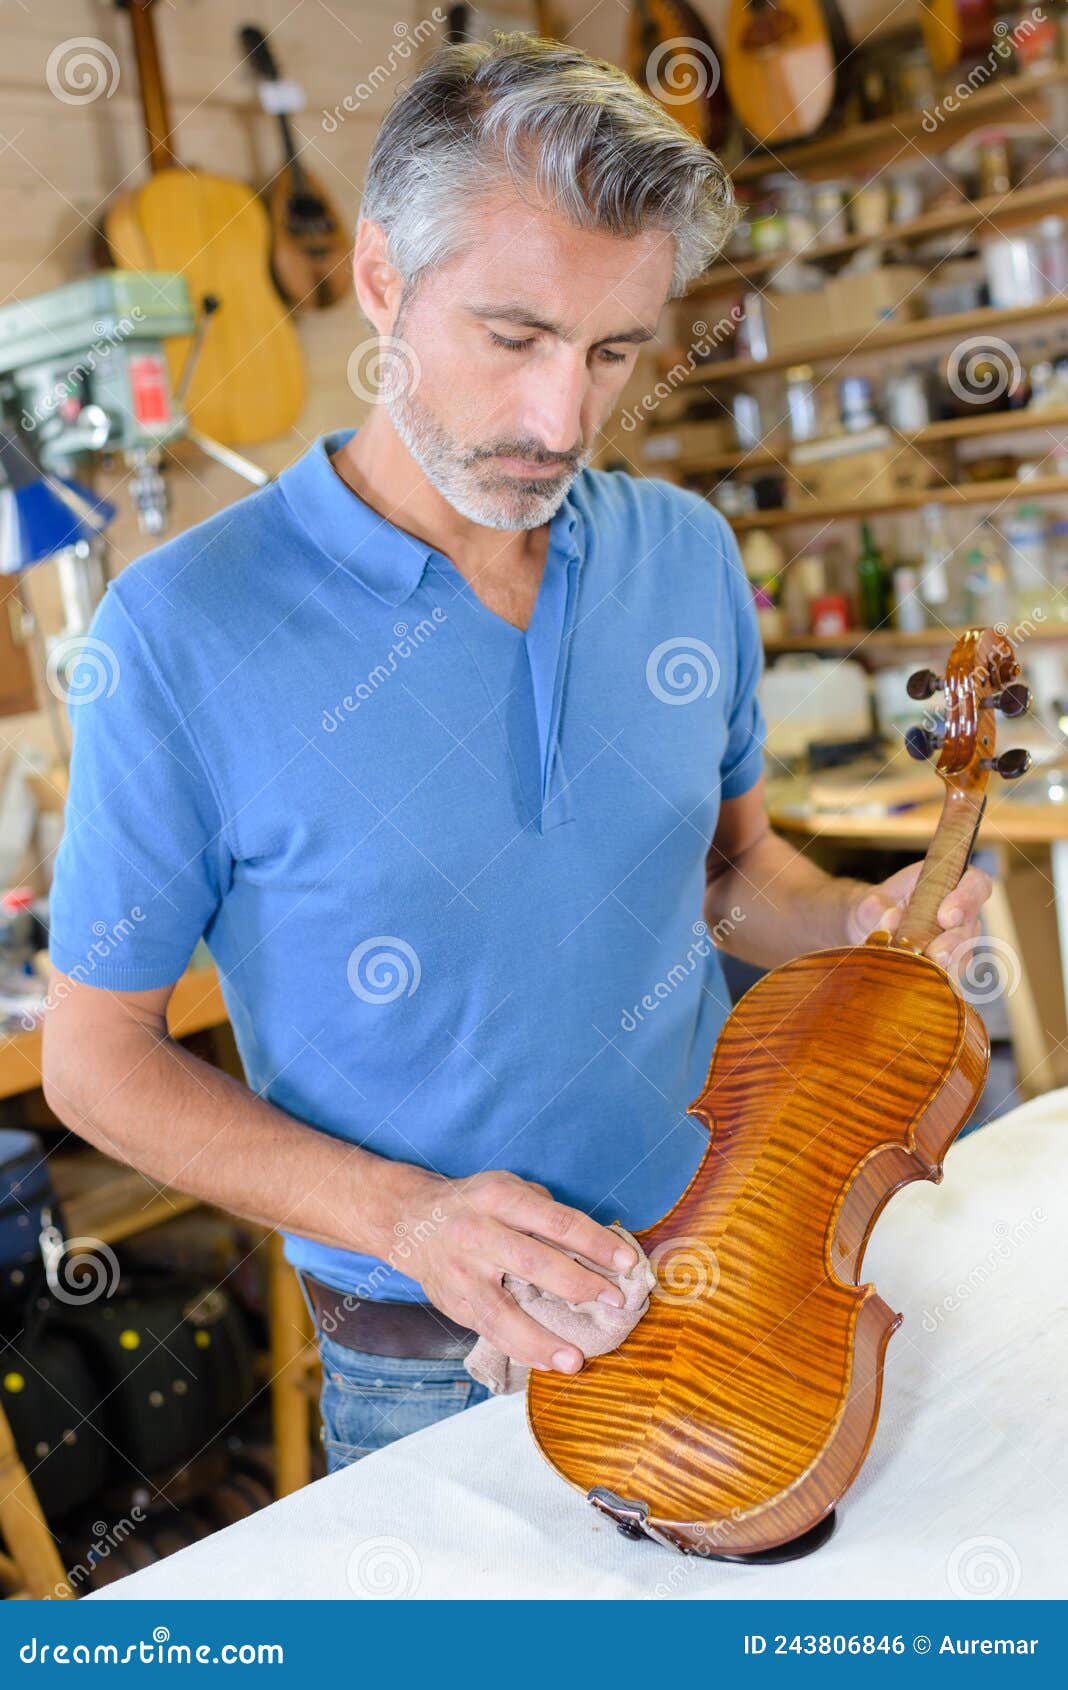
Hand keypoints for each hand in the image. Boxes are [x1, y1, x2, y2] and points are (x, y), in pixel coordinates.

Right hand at [397, 1169, 636, 1374]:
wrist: (410, 1220)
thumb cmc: (474, 1203)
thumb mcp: (508, 1188)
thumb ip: (545, 1213)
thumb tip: (597, 1247)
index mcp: (499, 1198)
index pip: (557, 1222)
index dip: (595, 1244)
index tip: (628, 1263)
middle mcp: (477, 1233)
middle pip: (535, 1263)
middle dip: (579, 1285)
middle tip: (615, 1303)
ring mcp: (462, 1271)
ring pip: (503, 1311)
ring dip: (541, 1339)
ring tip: (574, 1360)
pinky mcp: (453, 1301)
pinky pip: (488, 1330)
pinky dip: (518, 1348)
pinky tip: (544, 1361)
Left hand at [845, 862, 993, 975]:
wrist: (871, 931)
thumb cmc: (878, 908)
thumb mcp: (870, 903)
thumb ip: (877, 908)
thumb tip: (890, 919)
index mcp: (949, 881)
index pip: (975, 883)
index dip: (967, 898)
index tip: (946, 916)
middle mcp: (962, 909)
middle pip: (972, 923)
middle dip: (956, 940)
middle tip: (937, 952)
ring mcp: (961, 936)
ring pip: (967, 950)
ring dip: (951, 962)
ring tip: (931, 968)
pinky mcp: (953, 960)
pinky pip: (956, 971)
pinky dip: (943, 977)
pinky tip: (929, 981)